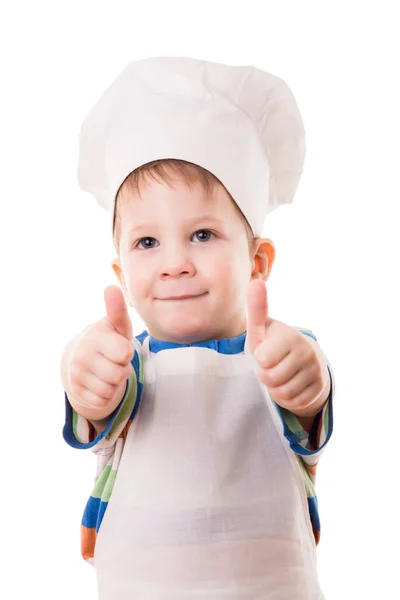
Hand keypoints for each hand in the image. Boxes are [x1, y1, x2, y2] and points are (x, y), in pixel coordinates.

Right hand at [64, 285, 133, 420]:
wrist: (81, 358)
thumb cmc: (109, 339)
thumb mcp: (117, 326)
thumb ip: (117, 310)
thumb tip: (111, 287)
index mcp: (95, 336)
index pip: (124, 353)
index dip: (127, 353)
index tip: (120, 347)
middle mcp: (82, 354)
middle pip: (119, 375)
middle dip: (122, 371)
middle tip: (114, 362)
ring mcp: (76, 373)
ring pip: (110, 390)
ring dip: (114, 384)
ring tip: (108, 371)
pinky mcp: (75, 391)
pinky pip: (102, 402)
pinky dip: (105, 396)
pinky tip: (99, 383)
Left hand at [246, 280, 329, 416]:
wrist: (302, 360)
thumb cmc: (273, 343)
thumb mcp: (261, 328)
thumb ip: (257, 308)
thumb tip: (255, 281)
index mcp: (290, 336)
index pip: (263, 358)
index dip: (259, 357)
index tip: (265, 350)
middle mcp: (306, 352)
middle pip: (270, 378)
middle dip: (264, 375)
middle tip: (271, 365)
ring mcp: (316, 371)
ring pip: (282, 392)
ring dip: (274, 388)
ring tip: (279, 374)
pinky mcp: (320, 389)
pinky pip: (294, 402)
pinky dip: (287, 398)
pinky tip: (290, 384)